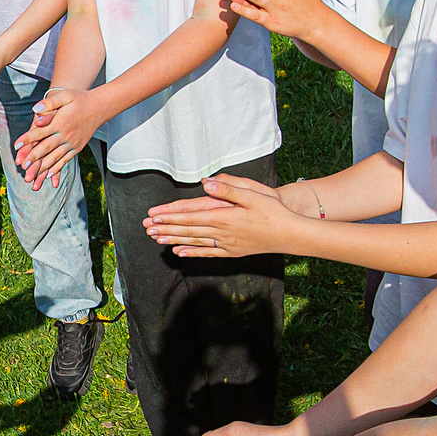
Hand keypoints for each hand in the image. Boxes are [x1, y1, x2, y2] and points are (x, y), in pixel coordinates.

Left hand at [10, 87, 95, 188]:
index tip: (16, 146)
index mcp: (60, 123)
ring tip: (33, 175)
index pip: (39, 133)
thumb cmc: (80, 99)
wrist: (100, 107)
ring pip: (55, 157)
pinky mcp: (77, 148)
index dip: (27, 139)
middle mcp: (65, 135)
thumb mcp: (65, 95)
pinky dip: (57, 168)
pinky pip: (65, 160)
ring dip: (43, 167)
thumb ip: (49, 102)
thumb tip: (35, 109)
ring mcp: (72, 143)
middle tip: (23, 166)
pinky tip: (49, 175)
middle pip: (46, 148)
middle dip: (33, 158)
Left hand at [142, 174, 303, 258]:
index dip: (170, 216)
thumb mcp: (253, 194)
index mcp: (224, 216)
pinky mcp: (232, 251)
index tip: (153, 216)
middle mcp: (222, 232)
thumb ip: (228, 189)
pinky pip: (207, 252)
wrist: (289, 233)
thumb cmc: (273, 210)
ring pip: (194, 241)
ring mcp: (226, 244)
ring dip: (174, 239)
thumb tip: (205, 182)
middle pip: (188, 229)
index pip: (191, 215)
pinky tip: (179, 252)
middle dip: (166, 228)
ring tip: (156, 239)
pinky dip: (192, 252)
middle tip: (147, 228)